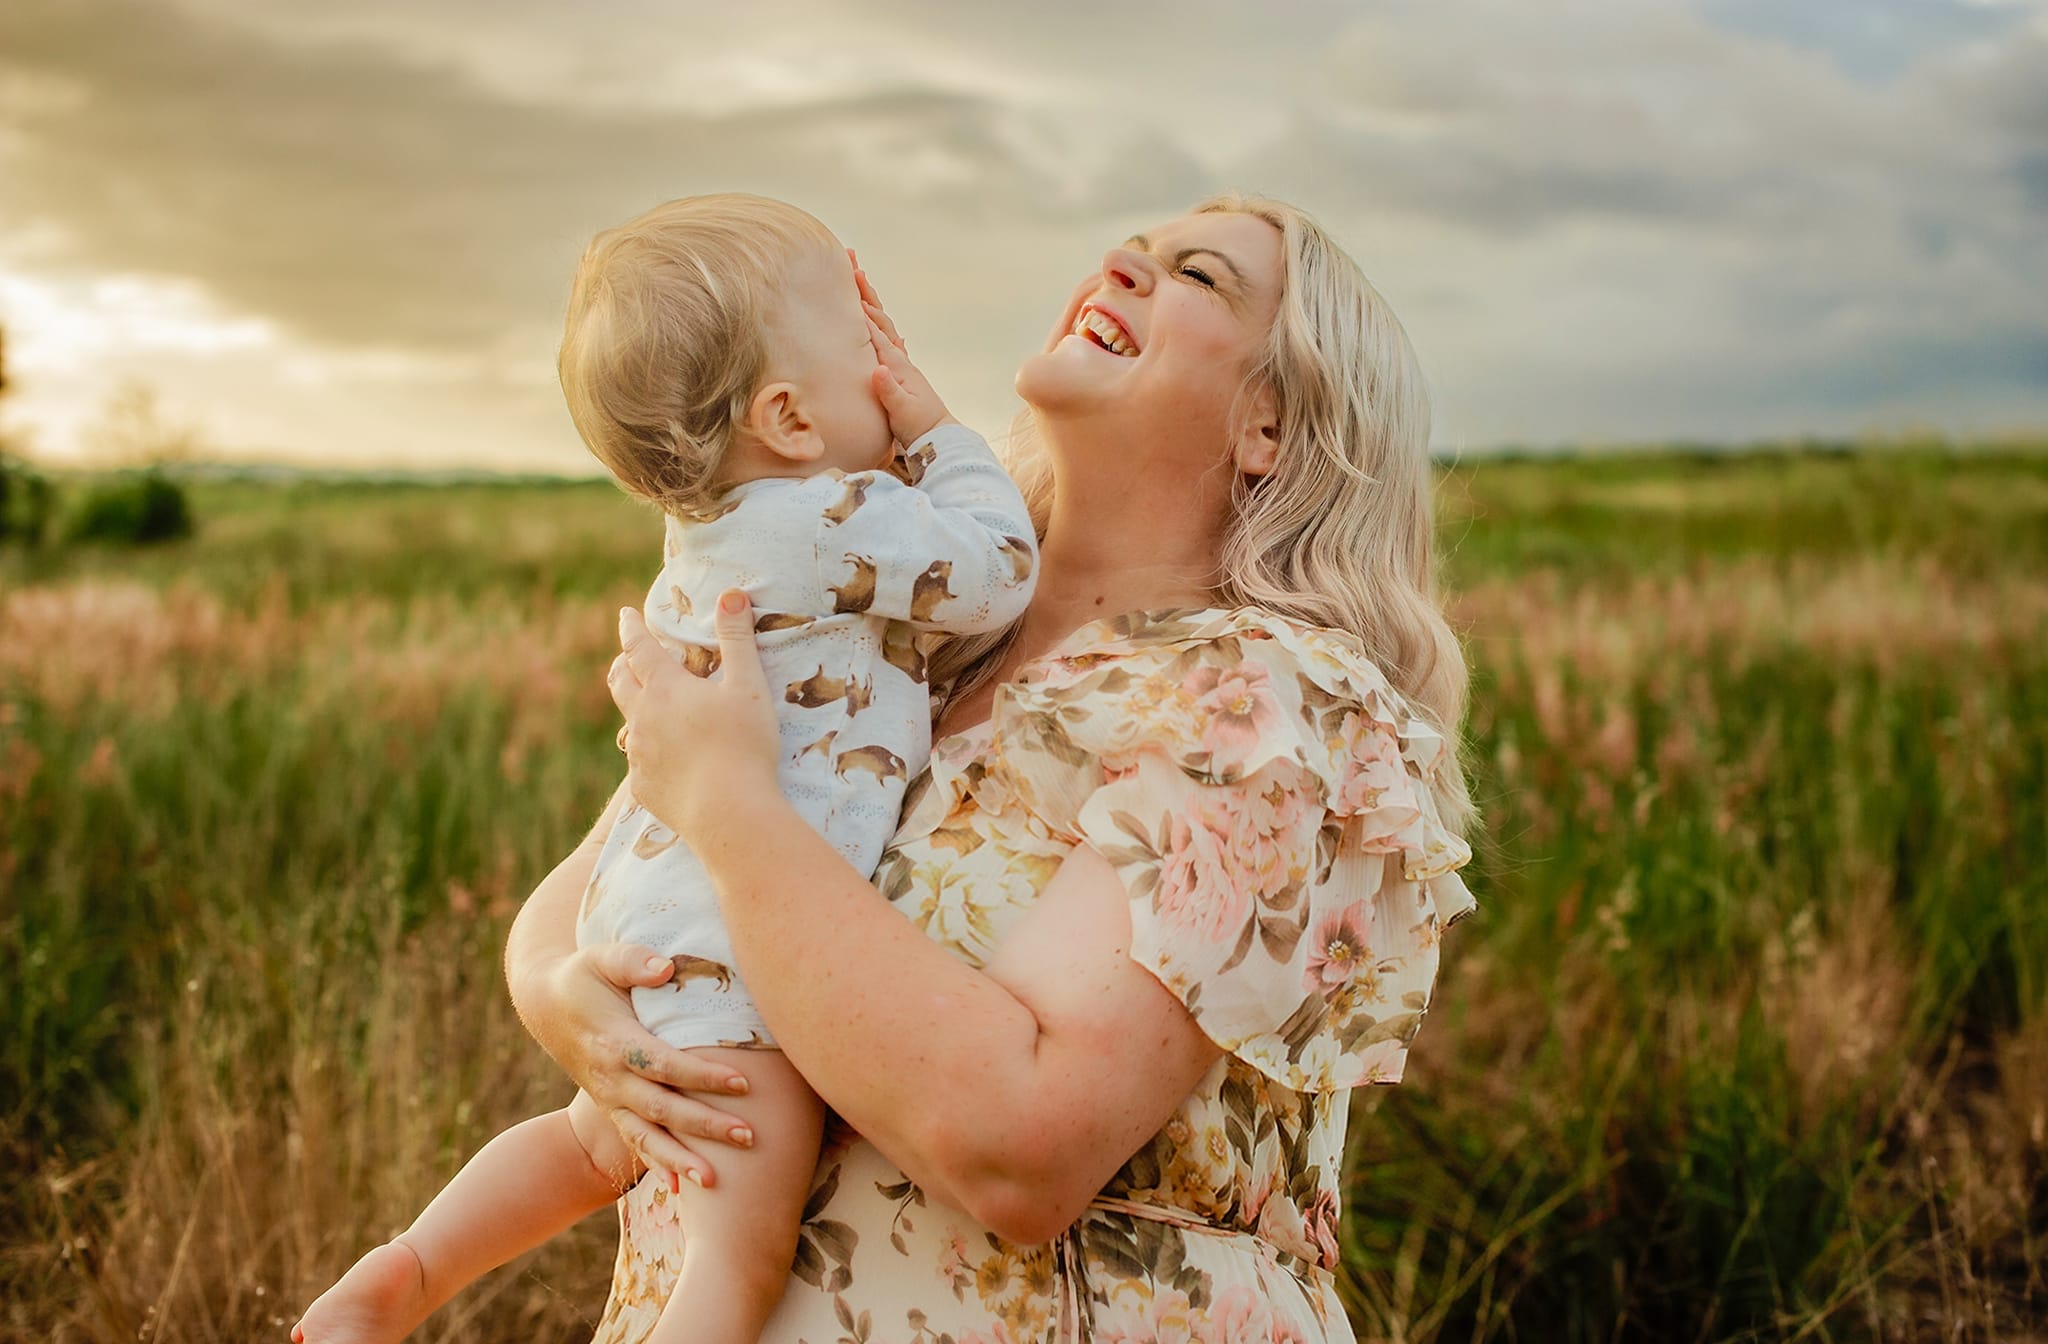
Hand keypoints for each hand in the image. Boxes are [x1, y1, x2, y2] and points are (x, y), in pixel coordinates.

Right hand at [531, 941, 755, 1186]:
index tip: (742, 1082)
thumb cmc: (584, 977)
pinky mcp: (613, 1108)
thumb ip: (633, 960)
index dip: (702, 1075)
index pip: (664, 1064)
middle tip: (749, 1136)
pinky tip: (685, 1188)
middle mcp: (611, 1078)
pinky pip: (636, 1142)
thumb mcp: (601, 957)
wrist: (546, 1005)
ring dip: (681, 1159)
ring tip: (715, 1181)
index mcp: (615, 1042)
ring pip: (647, 1136)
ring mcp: (610, 1098)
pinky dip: (658, 1165)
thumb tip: (666, 967)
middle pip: (662, 1109)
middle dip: (705, 1126)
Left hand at [608, 595, 778, 841]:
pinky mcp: (643, 788)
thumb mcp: (749, 686)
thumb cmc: (743, 745)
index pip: (638, 647)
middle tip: (626, 656)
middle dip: (622, 664)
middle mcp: (642, 718)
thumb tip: (731, 594)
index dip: (631, 627)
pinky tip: (664, 760)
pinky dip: (648, 752)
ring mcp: (639, 755)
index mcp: (665, 688)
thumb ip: (737, 639)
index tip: (626, 614)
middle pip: (620, 682)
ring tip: (647, 708)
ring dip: (635, 709)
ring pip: (628, 723)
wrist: (728, 814)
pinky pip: (639, 763)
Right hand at [853, 257, 953, 446]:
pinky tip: (867, 313)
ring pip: (880, 322)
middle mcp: (898, 358)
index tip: (848, 282)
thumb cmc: (918, 426)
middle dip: (864, 290)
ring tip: (856, 276)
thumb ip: (890, 391)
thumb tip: (879, 370)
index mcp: (897, 364)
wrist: (936, 436)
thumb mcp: (902, 412)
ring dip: (868, 298)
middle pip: (878, 317)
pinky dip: (872, 319)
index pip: (875, 330)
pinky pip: (881, 336)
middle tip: (852, 261)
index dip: (861, 307)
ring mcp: (898, 362)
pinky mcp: (895, 370)